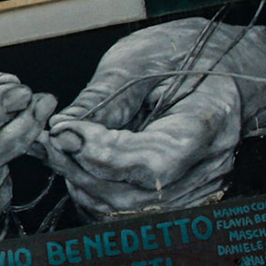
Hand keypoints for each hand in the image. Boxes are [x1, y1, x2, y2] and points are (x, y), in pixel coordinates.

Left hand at [39, 21, 265, 219]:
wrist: (218, 66)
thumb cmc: (181, 54)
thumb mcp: (138, 60)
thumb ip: (101, 99)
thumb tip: (60, 129)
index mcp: (211, 122)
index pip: (154, 162)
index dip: (103, 155)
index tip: (64, 134)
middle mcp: (209, 167)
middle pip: (136, 194)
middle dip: (81, 168)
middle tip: (46, 141)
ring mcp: (196, 188)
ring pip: (126, 210)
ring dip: (81, 182)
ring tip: (53, 149)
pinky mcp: (176, 198)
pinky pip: (125, 211)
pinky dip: (91, 190)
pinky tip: (72, 162)